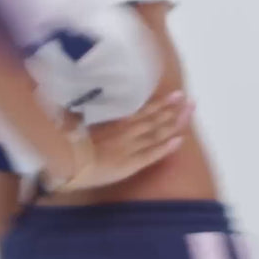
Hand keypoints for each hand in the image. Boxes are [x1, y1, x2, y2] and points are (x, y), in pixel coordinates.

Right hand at [47, 91, 193, 192]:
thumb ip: (81, 117)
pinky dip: (167, 147)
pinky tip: (180, 140)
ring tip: (188, 112)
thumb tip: (77, 110)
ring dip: (174, 122)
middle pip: (155, 120)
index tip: (173, 95)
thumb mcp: (75, 125)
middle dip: (172, 109)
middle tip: (188, 99)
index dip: (159, 104)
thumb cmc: (70, 144)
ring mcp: (132, 148)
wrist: (70, 163)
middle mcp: (128, 132)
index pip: (142, 112)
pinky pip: (153, 154)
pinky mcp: (133, 164)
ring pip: (157, 133)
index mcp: (116, 123)